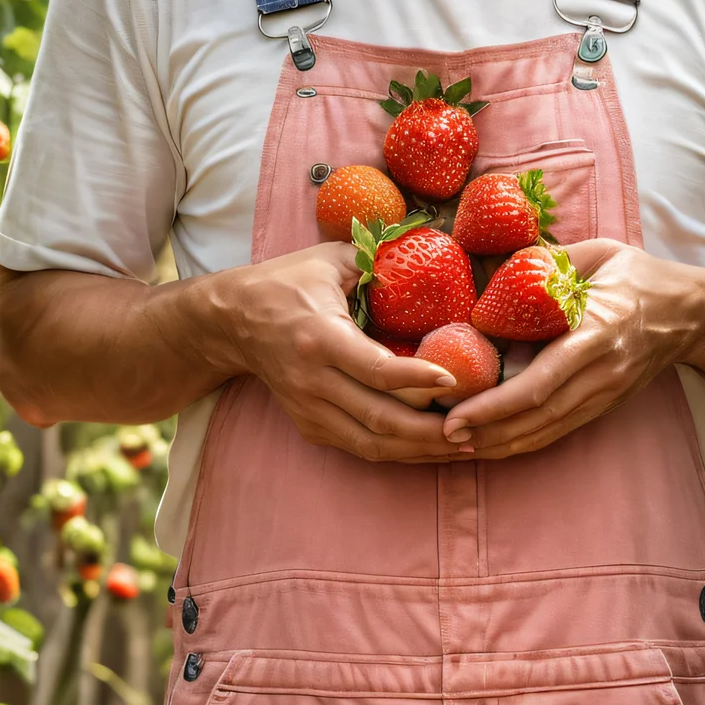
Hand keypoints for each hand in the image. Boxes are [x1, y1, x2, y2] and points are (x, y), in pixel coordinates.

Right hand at [231, 240, 467, 463]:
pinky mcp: (310, 425)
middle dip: (430, 429)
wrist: (232, 321)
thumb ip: (375, 257)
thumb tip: (422, 252)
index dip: (417, 377)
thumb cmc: (288, 283)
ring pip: (372, 444)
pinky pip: (360, 447)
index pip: (375, 369)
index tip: (454, 378)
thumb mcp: (328, 260)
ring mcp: (309, 408)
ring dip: (419, 450)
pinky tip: (430, 447)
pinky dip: (398, 452)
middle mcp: (312, 380)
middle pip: (379, 418)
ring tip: (461, 444)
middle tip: (471, 426)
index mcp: (320, 337)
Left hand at [441, 239, 704, 459]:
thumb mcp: (598, 254)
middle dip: (487, 433)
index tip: (455, 414)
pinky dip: (520, 442)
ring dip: (498, 444)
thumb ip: (548, 263)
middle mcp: (602, 373)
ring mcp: (605, 395)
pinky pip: (557, 431)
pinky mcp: (603, 406)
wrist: (693, 314)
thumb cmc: (639, 277)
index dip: (495, 405)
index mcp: (597, 333)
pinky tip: (488, 443)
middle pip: (538, 418)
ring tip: (453, 446)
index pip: (541, 382)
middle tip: (440, 437)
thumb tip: (493, 273)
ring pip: (546, 432)